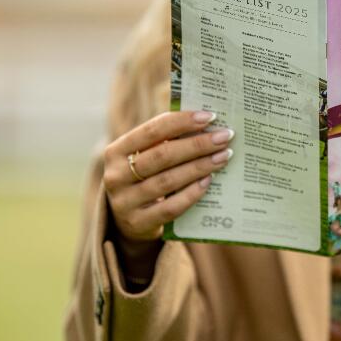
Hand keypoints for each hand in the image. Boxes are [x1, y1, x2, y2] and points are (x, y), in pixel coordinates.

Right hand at [103, 110, 233, 243]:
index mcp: (116, 151)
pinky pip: (171, 207)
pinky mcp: (138, 223)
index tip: (210, 116)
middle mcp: (116, 176)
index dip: (182, 122)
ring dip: (200, 166)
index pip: (152, 131)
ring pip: (168, 181)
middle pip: (162, 156)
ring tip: (224, 156)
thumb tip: (207, 123)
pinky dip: (192, 193)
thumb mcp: (146, 156)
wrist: (128, 220)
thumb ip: (167, 140)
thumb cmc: (145, 176)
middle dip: (197, 144)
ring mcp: (124, 202)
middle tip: (224, 137)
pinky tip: (209, 181)